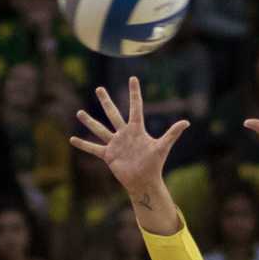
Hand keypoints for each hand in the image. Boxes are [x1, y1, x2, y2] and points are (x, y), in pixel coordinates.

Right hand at [70, 77, 188, 195]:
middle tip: (99, 88)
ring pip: (100, 129)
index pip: (135, 107)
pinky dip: (83, 144)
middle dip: (106, 101)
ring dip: (90, 121)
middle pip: (113, 113)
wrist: (144, 181)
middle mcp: (124, 134)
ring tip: (79, 112)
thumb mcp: (163, 147)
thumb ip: (172, 133)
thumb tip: (187, 122)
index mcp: (137, 129)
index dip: (134, 93)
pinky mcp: (108, 155)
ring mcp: (115, 144)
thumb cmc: (155, 164)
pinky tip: (72, 139)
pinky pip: (94, 148)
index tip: (132, 78)